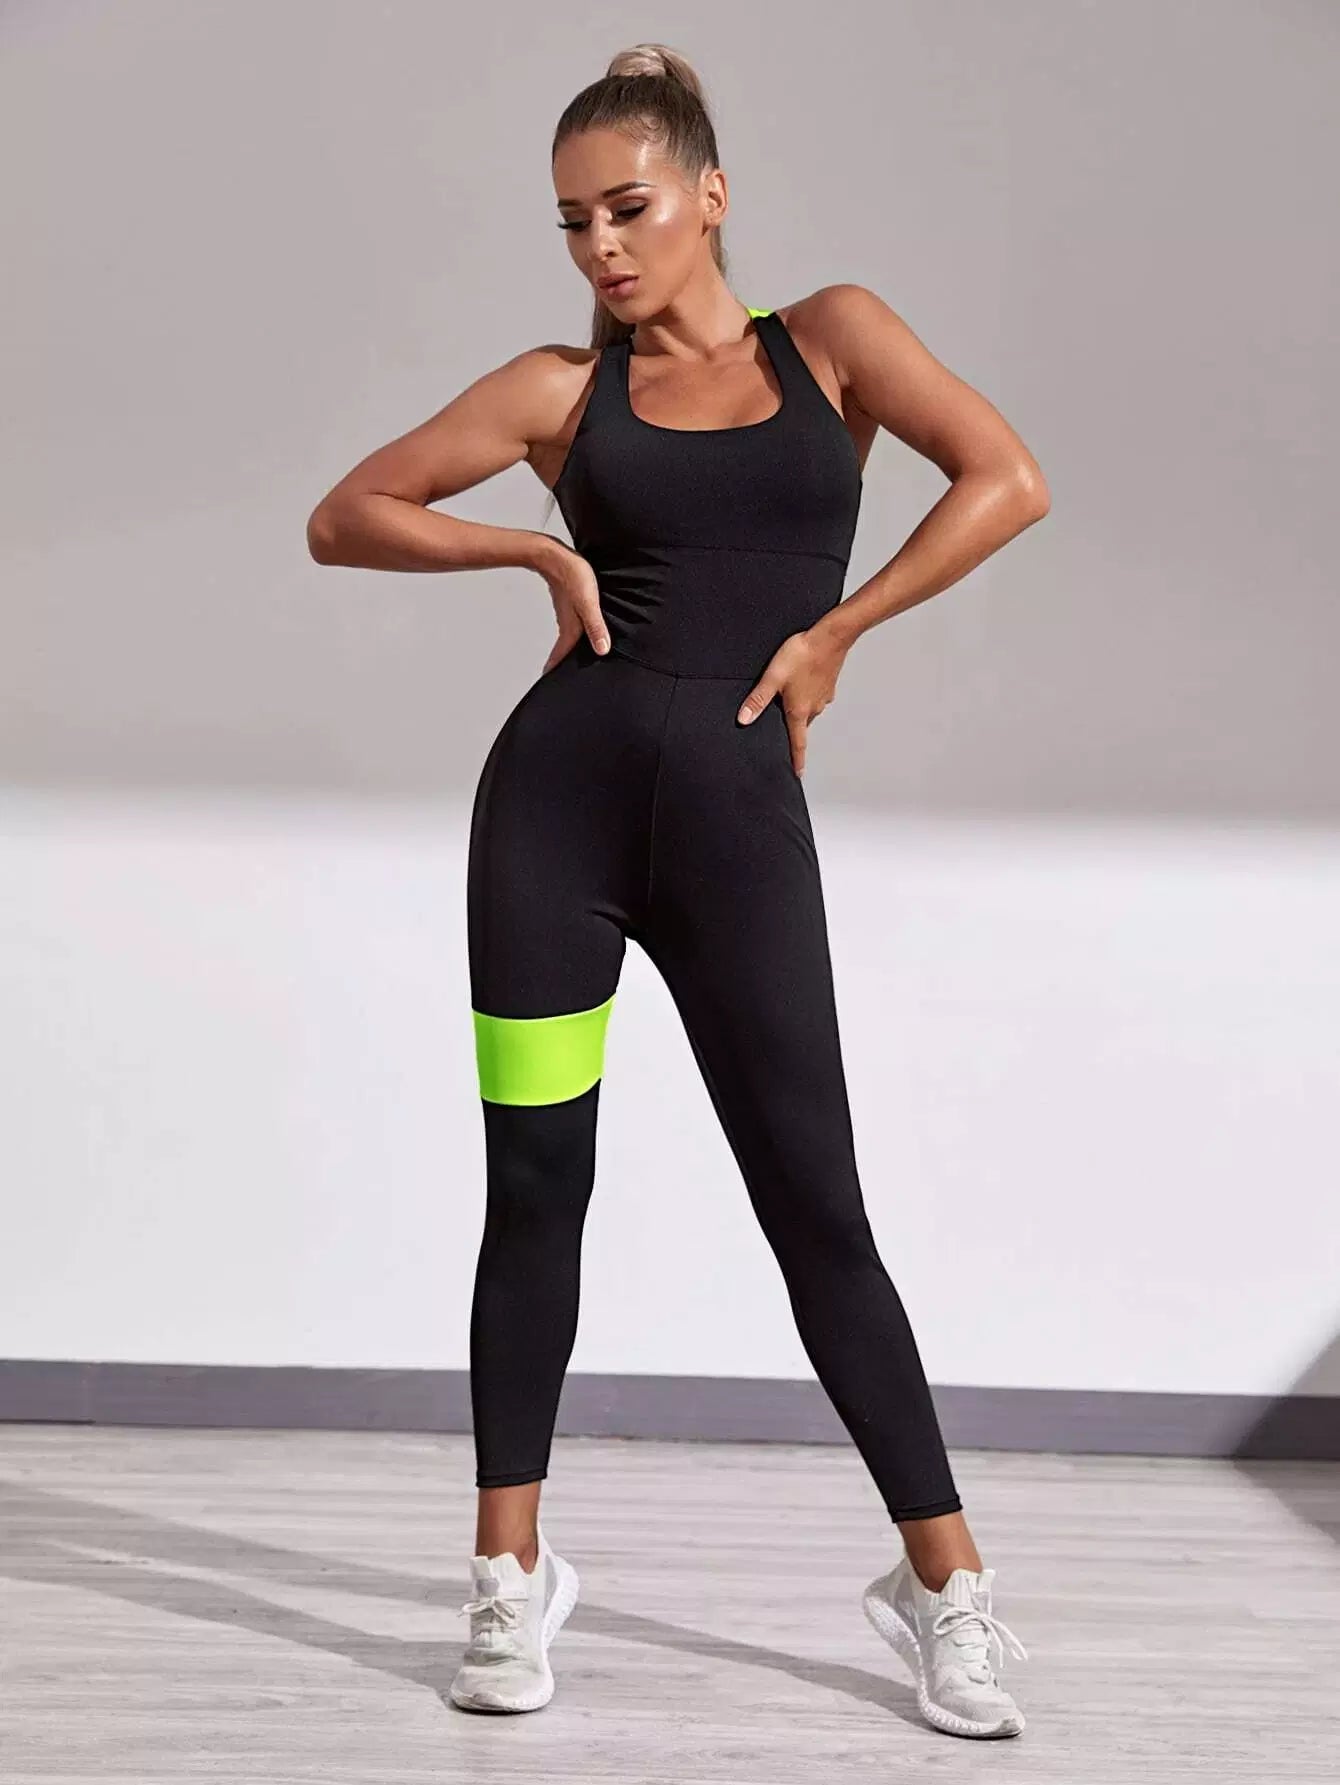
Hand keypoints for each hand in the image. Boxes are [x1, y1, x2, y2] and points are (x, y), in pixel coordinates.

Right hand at [536, 540, 610, 672]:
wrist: (553, 555)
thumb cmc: (573, 575)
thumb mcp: (589, 602)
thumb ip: (596, 626)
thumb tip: (603, 650)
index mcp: (571, 628)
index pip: (562, 657)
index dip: (557, 672)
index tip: (551, 686)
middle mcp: (568, 624)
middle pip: (565, 651)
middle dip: (562, 666)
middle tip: (559, 681)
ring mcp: (567, 614)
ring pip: (568, 639)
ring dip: (568, 651)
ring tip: (570, 663)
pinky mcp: (569, 605)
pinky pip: (572, 626)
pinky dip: (573, 637)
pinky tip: (580, 634)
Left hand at [736, 625, 849, 775]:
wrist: (830, 637)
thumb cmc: (802, 655)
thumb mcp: (773, 677)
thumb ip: (757, 699)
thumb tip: (743, 719)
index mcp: (799, 712)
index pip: (798, 744)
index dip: (797, 761)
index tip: (798, 774)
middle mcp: (814, 708)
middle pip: (801, 726)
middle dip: (792, 728)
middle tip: (782, 723)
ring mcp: (823, 697)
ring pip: (808, 709)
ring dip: (798, 708)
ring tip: (788, 695)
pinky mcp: (828, 685)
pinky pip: (815, 696)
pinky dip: (807, 693)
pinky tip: (801, 680)